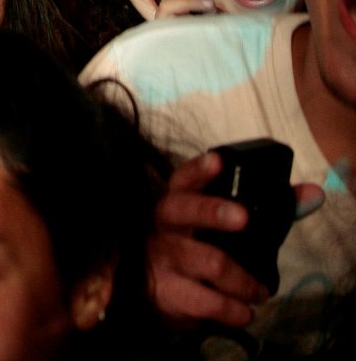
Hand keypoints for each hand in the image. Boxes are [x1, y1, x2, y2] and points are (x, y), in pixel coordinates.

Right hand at [150, 153, 323, 326]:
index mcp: (179, 200)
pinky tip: (243, 311)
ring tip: (259, 291)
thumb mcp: (223, 226)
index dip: (199, 169)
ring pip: (209, 261)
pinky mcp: (165, 291)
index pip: (185, 178)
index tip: (218, 161)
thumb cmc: (199, 247)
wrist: (159, 291)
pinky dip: (233, 309)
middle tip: (243, 218)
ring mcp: (162, 257)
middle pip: (184, 209)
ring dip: (244, 280)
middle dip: (213, 212)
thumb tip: (314, 193)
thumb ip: (270, 208)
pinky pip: (207, 301)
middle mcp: (165, 223)